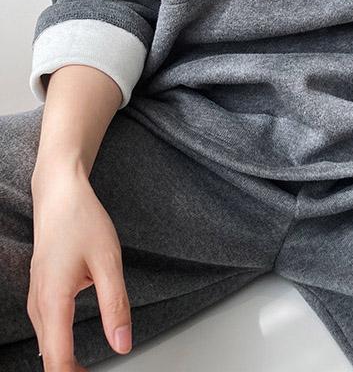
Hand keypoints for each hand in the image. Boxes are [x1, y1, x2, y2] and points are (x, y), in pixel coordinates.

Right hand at [28, 166, 131, 370]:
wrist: (59, 193)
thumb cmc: (81, 219)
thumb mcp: (108, 260)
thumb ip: (115, 305)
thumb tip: (122, 345)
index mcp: (53, 300)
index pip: (58, 360)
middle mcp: (38, 304)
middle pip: (49, 358)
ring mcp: (36, 298)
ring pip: (45, 346)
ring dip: (64, 364)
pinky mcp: (40, 292)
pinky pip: (45, 330)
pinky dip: (59, 348)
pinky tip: (72, 351)